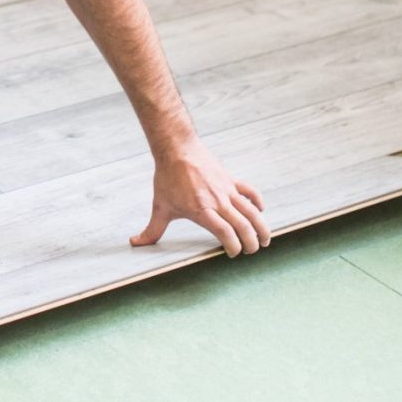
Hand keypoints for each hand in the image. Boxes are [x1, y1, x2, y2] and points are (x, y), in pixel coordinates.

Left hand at [130, 138, 270, 256]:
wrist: (176, 148)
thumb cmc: (167, 177)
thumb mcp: (160, 206)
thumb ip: (152, 229)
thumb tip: (136, 243)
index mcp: (202, 211)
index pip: (226, 235)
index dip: (233, 248)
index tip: (232, 253)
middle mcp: (218, 202)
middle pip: (243, 227)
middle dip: (251, 243)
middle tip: (251, 250)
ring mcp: (226, 190)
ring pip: (252, 212)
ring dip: (262, 227)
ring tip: (265, 240)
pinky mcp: (230, 179)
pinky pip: (250, 192)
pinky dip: (258, 202)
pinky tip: (259, 210)